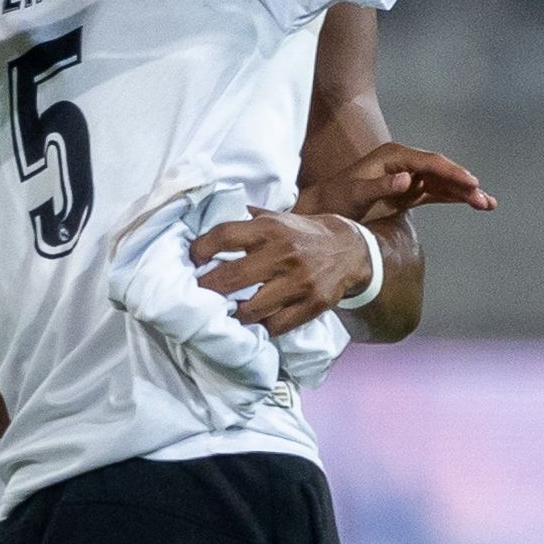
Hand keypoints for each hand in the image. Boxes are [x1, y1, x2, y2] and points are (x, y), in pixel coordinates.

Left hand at [188, 210, 373, 334]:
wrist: (350, 250)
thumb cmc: (301, 234)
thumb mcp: (277, 218)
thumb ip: (246, 220)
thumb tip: (205, 216)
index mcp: (270, 229)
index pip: (224, 236)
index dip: (201, 249)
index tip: (192, 259)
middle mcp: (283, 254)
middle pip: (232, 278)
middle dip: (207, 290)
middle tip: (195, 295)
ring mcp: (299, 282)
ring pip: (252, 309)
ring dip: (232, 314)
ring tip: (222, 313)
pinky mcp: (313, 305)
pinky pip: (276, 325)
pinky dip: (259, 327)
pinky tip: (251, 323)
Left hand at [295, 140, 496, 223]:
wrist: (325, 208)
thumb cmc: (337, 198)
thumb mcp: (355, 194)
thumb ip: (380, 187)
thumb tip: (408, 180)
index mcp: (393, 156)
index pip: (428, 162)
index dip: (450, 172)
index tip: (470, 182)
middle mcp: (404, 163)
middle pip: (440, 171)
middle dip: (463, 184)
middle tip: (483, 199)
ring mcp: (409, 177)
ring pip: (442, 183)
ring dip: (464, 193)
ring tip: (488, 205)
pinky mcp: (409, 193)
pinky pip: (437, 194)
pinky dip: (455, 199)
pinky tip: (474, 205)